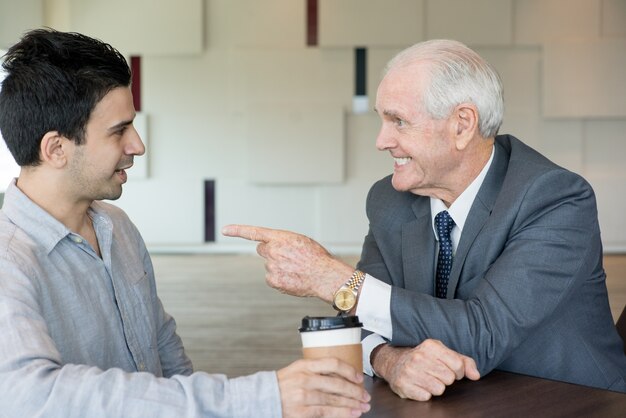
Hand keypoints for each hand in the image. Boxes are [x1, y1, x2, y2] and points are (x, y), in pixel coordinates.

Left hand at [222, 224, 353, 301]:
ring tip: (296, 268)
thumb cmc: (316, 257)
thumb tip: (274, 248)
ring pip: (270, 265)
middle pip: (262, 250)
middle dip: (271, 252)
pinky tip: (293, 277)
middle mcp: (273, 251)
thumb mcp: (300, 241)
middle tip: (287, 256)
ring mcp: (271, 266)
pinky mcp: (273, 280)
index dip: (237, 230)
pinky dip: (280, 278)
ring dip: (279, 266)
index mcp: (280, 237)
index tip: (225, 229)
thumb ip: (283, 241)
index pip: (254, 232)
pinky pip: (272, 278)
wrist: (324, 275)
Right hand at [277, 358, 370, 417]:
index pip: (333, 363)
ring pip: (334, 400)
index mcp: (305, 365)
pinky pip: (326, 412)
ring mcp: (303, 395)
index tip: (359, 377)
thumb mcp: (298, 369)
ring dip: (352, 403)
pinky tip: (352, 413)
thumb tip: (341, 376)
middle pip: (337, 384)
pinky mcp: (301, 411)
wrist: (263, 397)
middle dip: (355, 391)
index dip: (349, 370)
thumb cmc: (283, 383)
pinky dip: (342, 413)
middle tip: (365, 395)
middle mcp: (305, 378)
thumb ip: (316, 370)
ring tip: (363, 406)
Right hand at [372, 339, 479, 400]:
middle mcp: (419, 357)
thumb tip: (476, 375)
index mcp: (431, 346)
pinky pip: (426, 397)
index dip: (458, 371)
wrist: (394, 362)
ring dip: (435, 387)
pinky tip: (418, 385)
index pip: (458, 365)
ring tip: (427, 379)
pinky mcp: (403, 385)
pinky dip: (424, 394)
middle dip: (445, 379)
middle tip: (435, 374)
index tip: (449, 369)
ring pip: (439, 389)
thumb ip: (464, 362)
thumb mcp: (444, 354)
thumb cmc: (424, 359)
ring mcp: (410, 371)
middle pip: (449, 378)